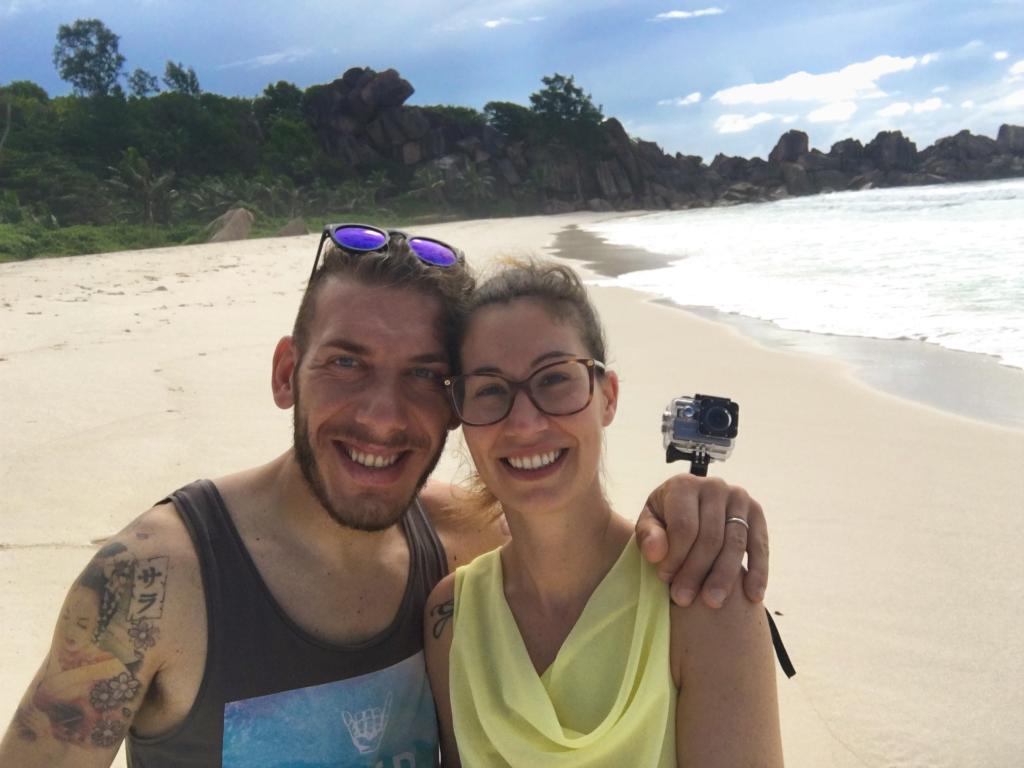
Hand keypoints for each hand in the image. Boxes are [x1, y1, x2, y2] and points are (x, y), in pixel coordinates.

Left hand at [635, 475, 767, 607]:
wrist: (689, 507)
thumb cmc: (664, 520)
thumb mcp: (648, 524)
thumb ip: (649, 537)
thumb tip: (657, 554)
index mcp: (683, 485)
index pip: (684, 527)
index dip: (675, 557)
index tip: (665, 580)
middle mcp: (714, 486)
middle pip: (710, 537)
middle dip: (696, 572)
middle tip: (683, 600)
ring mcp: (738, 498)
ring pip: (734, 543)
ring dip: (724, 577)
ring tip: (713, 603)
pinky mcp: (756, 512)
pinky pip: (759, 545)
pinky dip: (758, 571)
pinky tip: (753, 595)